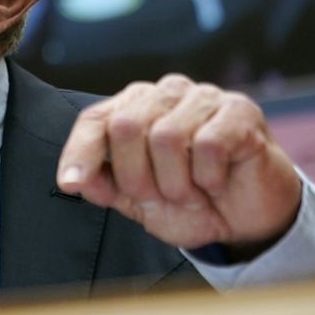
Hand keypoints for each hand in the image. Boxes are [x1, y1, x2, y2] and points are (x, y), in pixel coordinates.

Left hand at [57, 74, 301, 257]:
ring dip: (176, 182)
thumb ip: (104, 186)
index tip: (69, 184)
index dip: (78, 153)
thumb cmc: (188, 201)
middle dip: (136, 176)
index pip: (93, 121)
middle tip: (159, 197)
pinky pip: (208, 144)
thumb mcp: (137, 202)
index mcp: (131, 109)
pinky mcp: (238, 110)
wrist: (245, 220)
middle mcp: (163, 94)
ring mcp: (202, 96)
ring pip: (166, 136)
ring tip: (191, 193)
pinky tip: (216, 182)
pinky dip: (208, 176)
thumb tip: (74, 180)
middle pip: (125, 126)